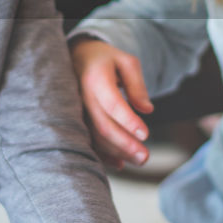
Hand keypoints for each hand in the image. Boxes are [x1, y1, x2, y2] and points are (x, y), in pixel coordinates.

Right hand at [70, 38, 154, 168]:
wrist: (77, 58)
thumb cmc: (106, 60)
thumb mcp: (126, 62)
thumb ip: (137, 85)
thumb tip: (147, 110)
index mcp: (96, 78)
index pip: (112, 104)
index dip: (128, 121)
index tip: (145, 134)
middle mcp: (82, 97)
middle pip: (103, 125)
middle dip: (125, 144)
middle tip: (146, 157)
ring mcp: (76, 111)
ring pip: (95, 137)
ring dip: (118, 152)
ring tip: (140, 159)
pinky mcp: (76, 121)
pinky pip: (87, 141)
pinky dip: (103, 155)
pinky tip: (120, 164)